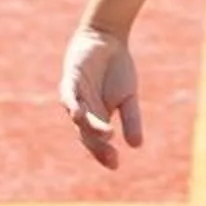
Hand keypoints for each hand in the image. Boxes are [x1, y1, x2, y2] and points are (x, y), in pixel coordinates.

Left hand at [60, 24, 142, 169]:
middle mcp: (83, 111)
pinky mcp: (70, 80)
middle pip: (87, 134)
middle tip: (112, 157)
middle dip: (99, 146)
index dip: (103, 154)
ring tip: (106, 136)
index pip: (97, 141)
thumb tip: (136, 146)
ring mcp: (76, 96)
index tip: (115, 165)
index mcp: (96, 118)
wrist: (108, 40)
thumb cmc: (117, 70)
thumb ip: (131, 120)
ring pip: (79, 118)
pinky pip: (68, 96)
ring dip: (90, 127)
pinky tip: (78, 113)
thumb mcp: (128, 98)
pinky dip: (72, 105)